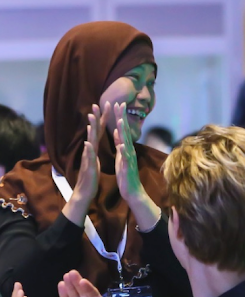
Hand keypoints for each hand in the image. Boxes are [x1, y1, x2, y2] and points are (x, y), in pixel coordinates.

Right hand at [63, 104, 109, 225]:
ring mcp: (88, 158)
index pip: (99, 131)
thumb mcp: (94, 160)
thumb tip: (92, 140)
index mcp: (94, 149)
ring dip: (91, 131)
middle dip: (95, 118)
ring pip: (90, 142)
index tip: (106, 105)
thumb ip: (93, 150)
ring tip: (91, 119)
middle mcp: (90, 151)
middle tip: (96, 105)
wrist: (85, 191)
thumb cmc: (90, 176)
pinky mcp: (89, 167)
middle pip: (93, 132)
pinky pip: (88, 158)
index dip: (102, 118)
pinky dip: (88, 151)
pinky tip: (88, 143)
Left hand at [113, 102, 143, 203]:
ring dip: (124, 132)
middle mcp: (129, 151)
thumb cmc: (125, 174)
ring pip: (126, 143)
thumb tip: (117, 132)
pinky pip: (125, 159)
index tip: (116, 104)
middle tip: (119, 104)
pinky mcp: (127, 168)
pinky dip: (123, 152)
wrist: (132, 191)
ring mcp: (129, 159)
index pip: (122, 129)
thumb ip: (119, 144)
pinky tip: (120, 145)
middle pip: (125, 131)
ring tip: (120, 120)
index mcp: (125, 148)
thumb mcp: (120, 157)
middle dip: (122, 118)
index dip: (120, 116)